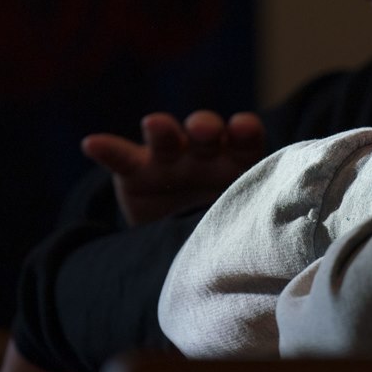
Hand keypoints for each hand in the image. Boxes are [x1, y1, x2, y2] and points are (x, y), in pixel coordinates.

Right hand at [81, 109, 268, 224]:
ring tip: (154, 124)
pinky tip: (92, 144)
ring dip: (162, 129)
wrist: (188, 247)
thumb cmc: (231, 228)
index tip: (242, 127)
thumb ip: (259, 218)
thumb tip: (280, 237)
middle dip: (204, 126)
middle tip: (204, 129)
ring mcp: (169, 160)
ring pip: (166, 138)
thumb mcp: (247, 221)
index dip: (244, 130)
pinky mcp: (136, 171)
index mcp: (240, 159)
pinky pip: (120, 157)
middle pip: (205, 133)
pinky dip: (106, 149)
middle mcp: (205, 153)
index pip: (246, 138)